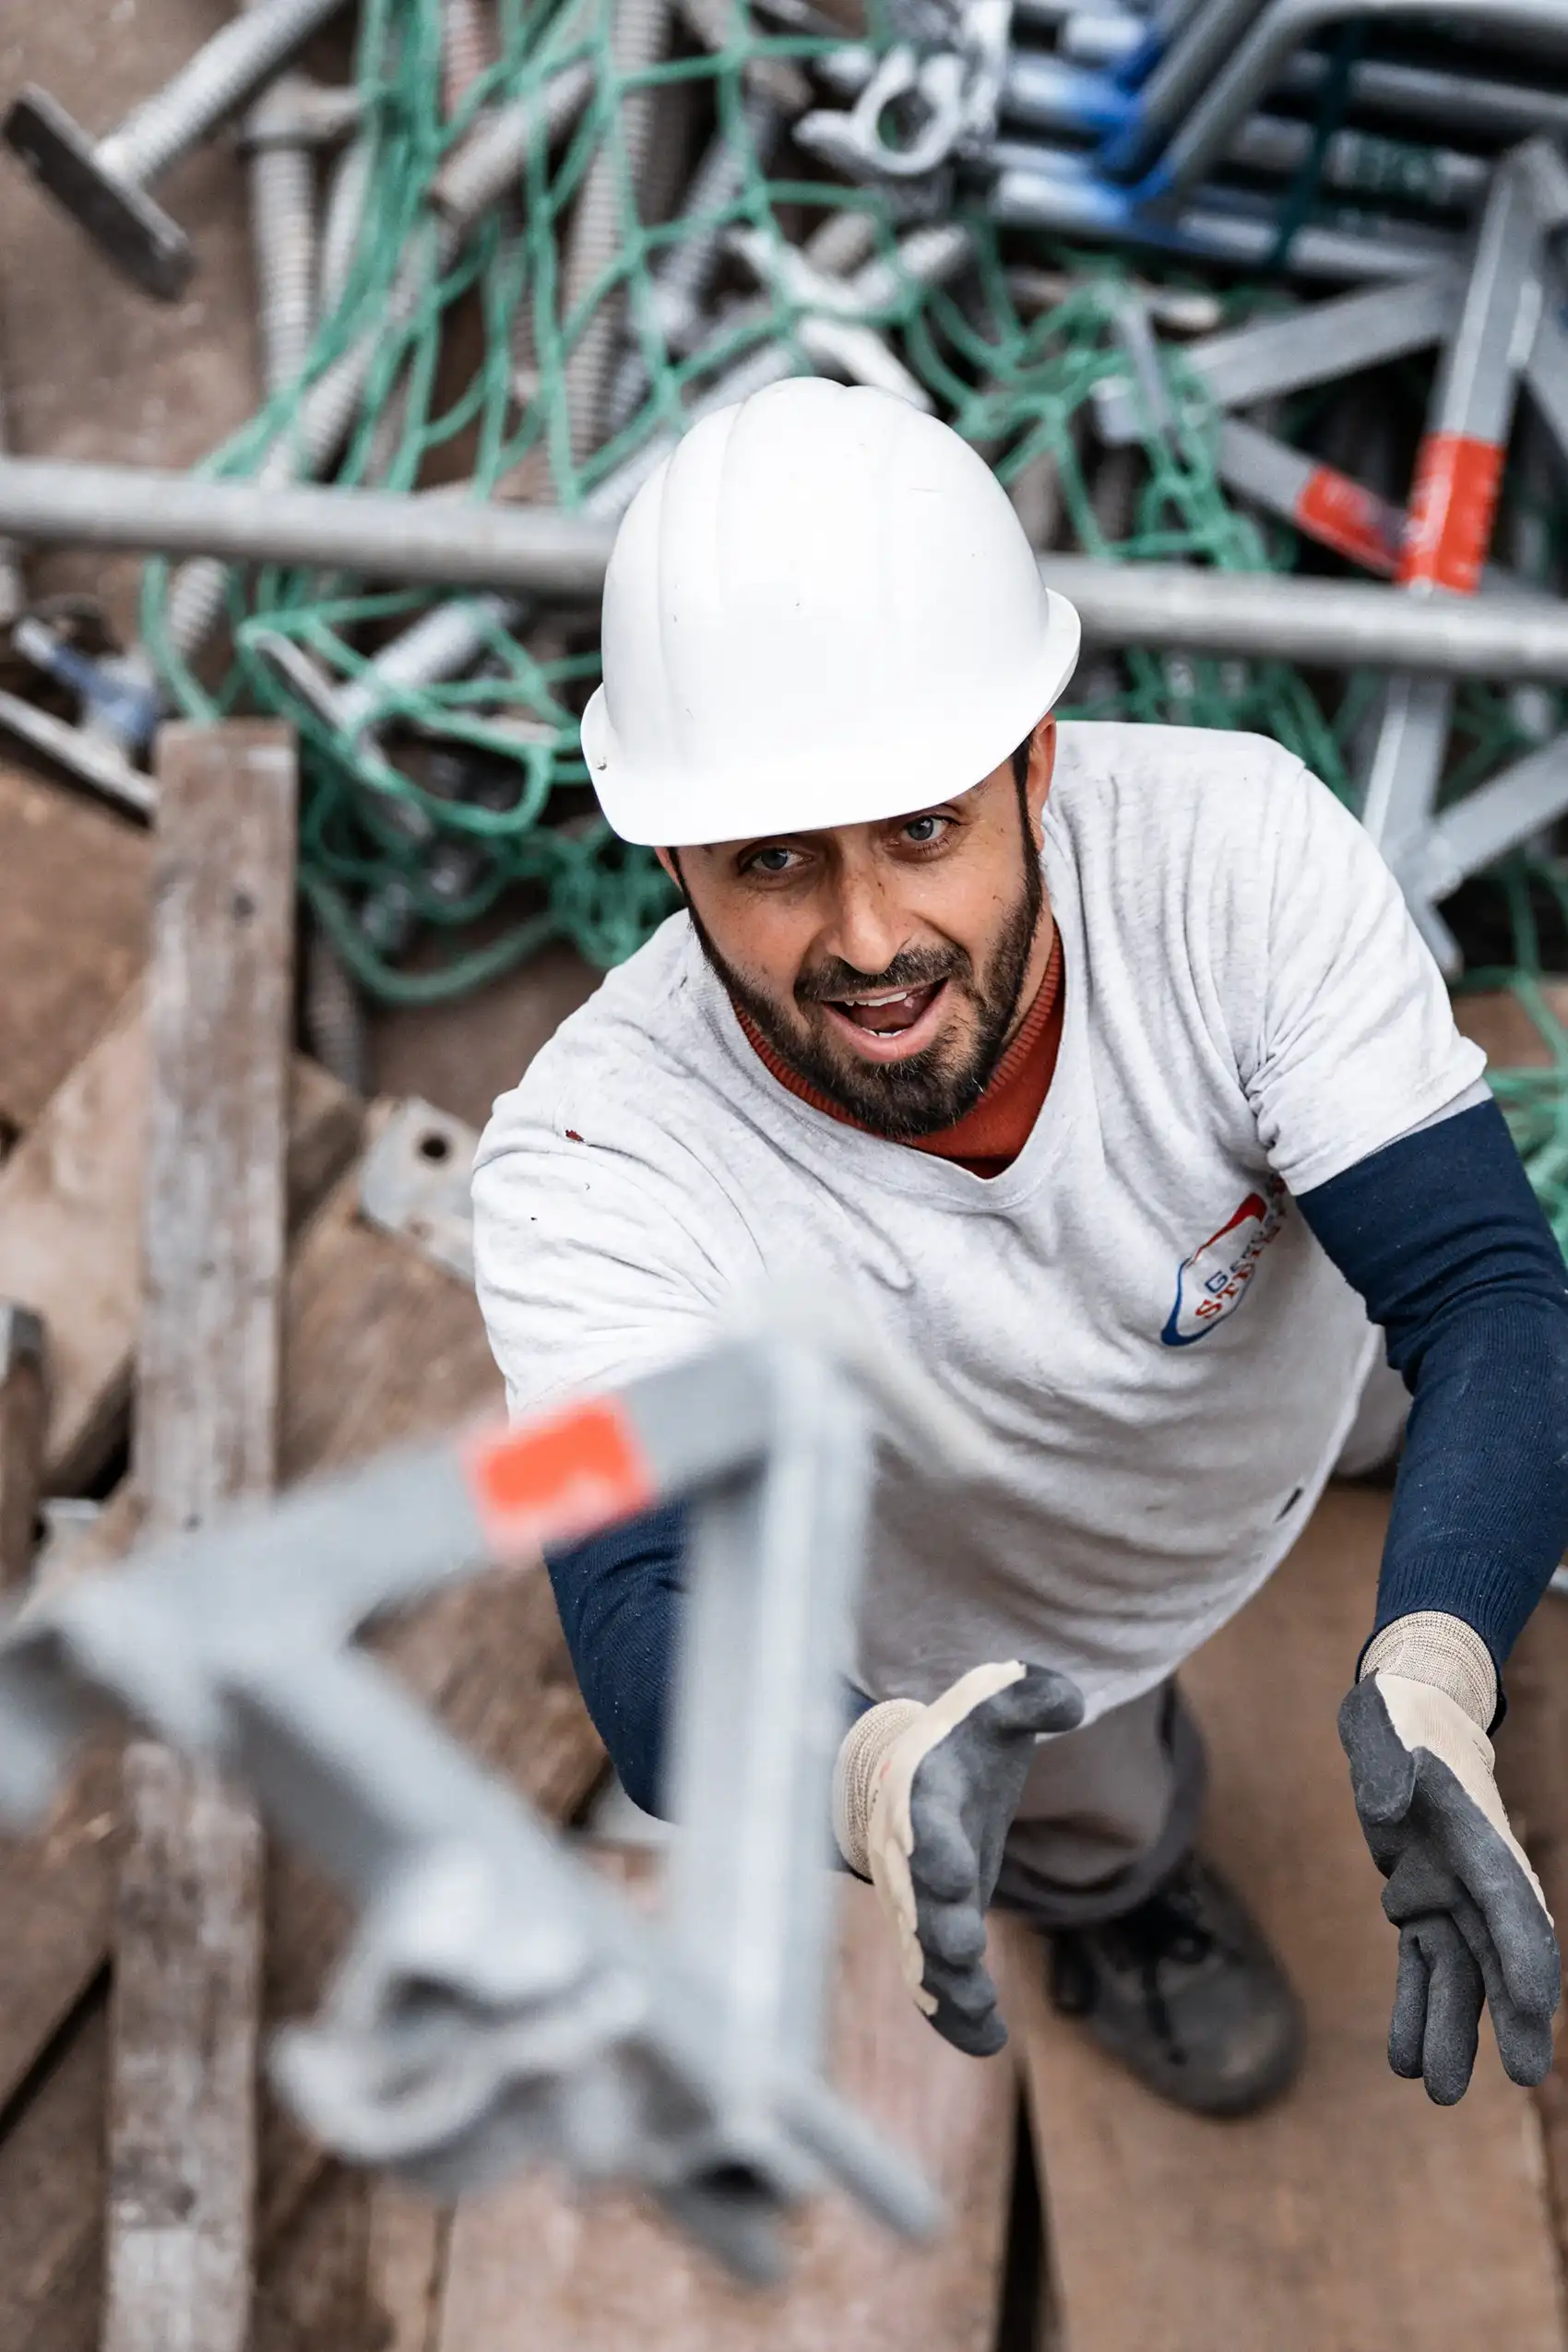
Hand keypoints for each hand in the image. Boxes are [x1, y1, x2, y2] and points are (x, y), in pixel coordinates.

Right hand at [834, 1661, 1083, 2055]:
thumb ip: (1029, 1697)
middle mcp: (907, 1853)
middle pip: (913, 1897)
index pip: (921, 1823)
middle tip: (963, 1951)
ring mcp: (914, 1899)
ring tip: (984, 2021)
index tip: (955, 1876)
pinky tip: (987, 2039)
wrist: (903, 1774)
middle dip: (935, 1926)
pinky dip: (952, 2013)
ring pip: (919, 1951)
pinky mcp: (930, 1931)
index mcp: (920, 1795)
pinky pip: (931, 1980)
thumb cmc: (961, 1739)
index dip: (934, 1849)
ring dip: (947, 1987)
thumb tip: (1070, 1702)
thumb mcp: (991, 1704)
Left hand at [1340, 1652, 1558, 2103]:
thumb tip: (1384, 1810)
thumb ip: (1384, 1765)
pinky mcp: (1420, 1903)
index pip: (1509, 1900)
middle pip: (1498, 1952)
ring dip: (1451, 2029)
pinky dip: (1412, 2008)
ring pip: (1458, 1973)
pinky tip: (1401, 2061)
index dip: (1524, 1951)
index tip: (1537, 2002)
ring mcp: (1450, 1894)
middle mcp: (1474, 1875)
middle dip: (1512, 2014)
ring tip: (1437, 2092)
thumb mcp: (1381, 1726)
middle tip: (1524, 2075)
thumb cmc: (1397, 1719)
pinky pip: (1421, 1965)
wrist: (1403, 1721)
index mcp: (1478, 1835)